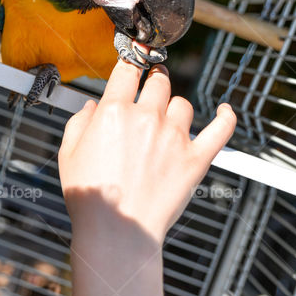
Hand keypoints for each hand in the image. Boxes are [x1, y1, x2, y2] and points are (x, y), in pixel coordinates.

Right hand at [58, 60, 235, 295]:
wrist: (117, 232)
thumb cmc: (90, 198)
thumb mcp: (68, 153)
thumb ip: (79, 122)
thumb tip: (92, 106)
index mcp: (114, 112)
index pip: (128, 70)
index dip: (131, 62)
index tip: (132, 64)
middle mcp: (147, 118)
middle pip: (159, 82)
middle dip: (153, 82)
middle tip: (150, 90)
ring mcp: (174, 137)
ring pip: (182, 104)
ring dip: (174, 108)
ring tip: (167, 119)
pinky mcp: (196, 159)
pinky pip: (220, 130)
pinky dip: (226, 117)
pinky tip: (225, 110)